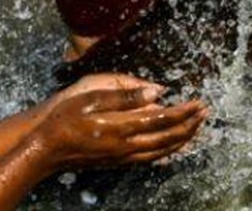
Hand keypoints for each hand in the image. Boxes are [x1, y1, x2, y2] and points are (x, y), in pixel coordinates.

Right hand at [32, 82, 207, 170]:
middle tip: (205, 113)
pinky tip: (174, 147)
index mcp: (123, 127)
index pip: (164, 119)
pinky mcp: (119, 162)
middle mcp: (127, 145)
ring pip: (163, 151)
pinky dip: (168, 152)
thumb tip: (158, 90)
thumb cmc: (66, 120)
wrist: (45, 151)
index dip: (185, 111)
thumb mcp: (93, 98)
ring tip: (197, 128)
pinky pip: (151, 159)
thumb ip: (127, 96)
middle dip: (191, 125)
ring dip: (183, 139)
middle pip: (169, 138)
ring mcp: (123, 156)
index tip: (199, 103)